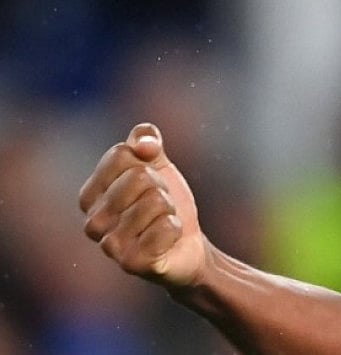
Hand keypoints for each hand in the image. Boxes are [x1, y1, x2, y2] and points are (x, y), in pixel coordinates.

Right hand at [79, 123, 207, 287]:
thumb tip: (144, 144)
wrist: (186, 245)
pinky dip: (175, 229)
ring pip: (155, 201)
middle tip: (160, 206)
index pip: (119, 154)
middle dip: (161, 187)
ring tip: (162, 222)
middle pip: (138, 176)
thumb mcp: (157, 165)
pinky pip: (166, 227)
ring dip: (170, 210)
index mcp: (90, 195)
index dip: (147, 163)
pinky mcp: (132, 263)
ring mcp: (109, 245)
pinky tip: (168, 240)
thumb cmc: (164, 203)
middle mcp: (92, 222)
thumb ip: (146, 141)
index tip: (150, 182)